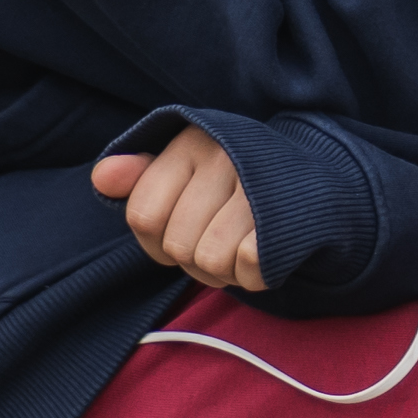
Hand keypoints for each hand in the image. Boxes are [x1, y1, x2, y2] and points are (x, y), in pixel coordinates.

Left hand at [90, 125, 269, 290]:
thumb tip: (104, 176)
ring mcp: (258, 185)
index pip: (142, 216)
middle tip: (216, 241)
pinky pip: (247, 265)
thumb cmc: (233, 183)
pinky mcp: (286, 215)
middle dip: (192, 258)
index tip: (180, 230)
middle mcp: (224, 156)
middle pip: (177, 245)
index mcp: (192, 143)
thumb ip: (139, 178)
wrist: (313, 183)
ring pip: (210, 260)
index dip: (154, 241)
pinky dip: (252, 274)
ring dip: (223, 270)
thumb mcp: (184, 171)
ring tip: (238, 248)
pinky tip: (261, 253)